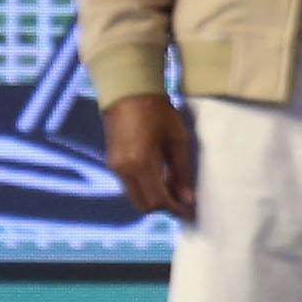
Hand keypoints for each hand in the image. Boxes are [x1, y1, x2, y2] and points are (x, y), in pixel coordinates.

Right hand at [99, 91, 199, 223]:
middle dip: (164, 207)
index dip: (176, 210)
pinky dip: (144, 187)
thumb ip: (182, 171)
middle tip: (182, 199)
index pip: (158, 201)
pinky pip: (129, 185)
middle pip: (144, 205)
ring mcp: (114, 167)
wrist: (128, 90)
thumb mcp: (178, 139)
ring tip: (172, 185)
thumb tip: (187, 199)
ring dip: (153, 198)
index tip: (190, 212)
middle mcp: (124, 170)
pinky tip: (159, 176)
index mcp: (141, 164)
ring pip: (135, 197)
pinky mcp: (111, 162)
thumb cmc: (158, 110)